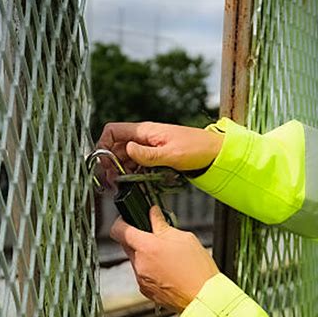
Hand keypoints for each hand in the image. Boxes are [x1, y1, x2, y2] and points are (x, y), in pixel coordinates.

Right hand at [96, 121, 223, 175]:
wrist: (214, 153)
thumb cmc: (197, 148)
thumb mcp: (171, 153)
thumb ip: (148, 154)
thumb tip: (127, 150)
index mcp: (145, 131)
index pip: (113, 131)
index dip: (103, 145)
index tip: (103, 163)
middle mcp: (144, 138)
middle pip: (116, 147)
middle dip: (110, 163)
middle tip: (110, 181)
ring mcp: (149, 148)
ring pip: (125, 157)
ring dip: (120, 171)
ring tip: (119, 185)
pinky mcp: (155, 157)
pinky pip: (137, 164)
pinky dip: (132, 174)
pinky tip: (133, 183)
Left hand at [110, 206, 218, 312]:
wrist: (204, 298)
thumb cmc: (198, 270)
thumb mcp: (184, 238)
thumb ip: (162, 224)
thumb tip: (153, 214)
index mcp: (147, 247)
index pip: (119, 230)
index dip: (121, 222)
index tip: (128, 220)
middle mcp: (140, 264)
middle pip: (127, 245)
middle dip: (139, 239)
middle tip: (157, 237)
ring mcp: (142, 280)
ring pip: (136, 260)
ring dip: (146, 255)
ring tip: (167, 257)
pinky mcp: (146, 291)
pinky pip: (142, 275)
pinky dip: (151, 270)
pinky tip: (168, 270)